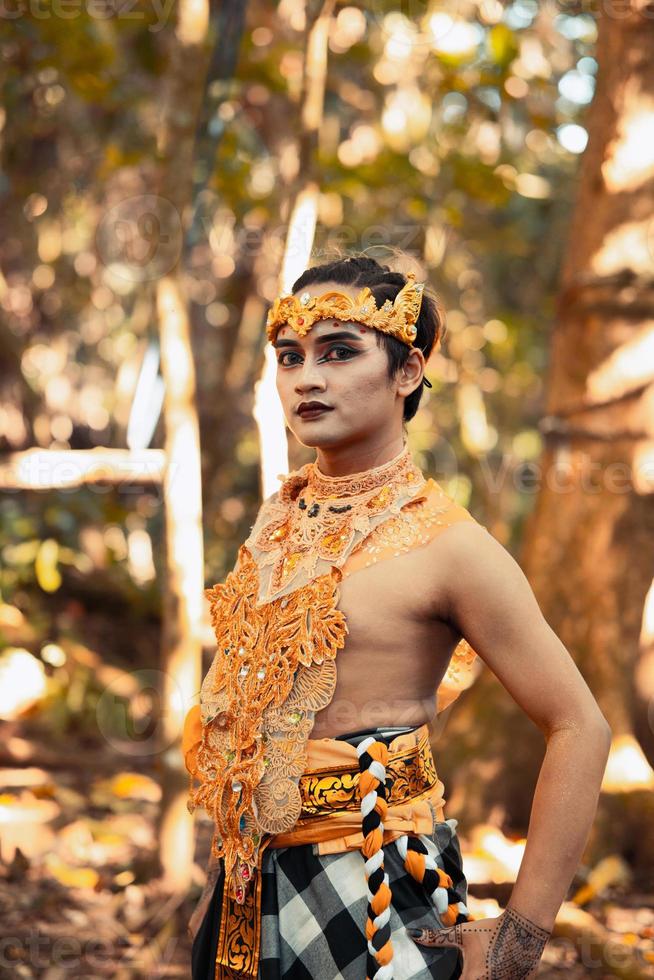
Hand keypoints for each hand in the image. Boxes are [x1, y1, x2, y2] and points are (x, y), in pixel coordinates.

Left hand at [407, 906, 550, 978]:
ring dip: (483, 977)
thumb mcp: (462, 934)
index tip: (452, 975)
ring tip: (483, 965)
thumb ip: (437, 938)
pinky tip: (496, 965)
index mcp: (473, 979)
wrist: (525, 928)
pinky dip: (497, 976)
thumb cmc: (491, 930)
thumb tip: (412, 934)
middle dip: (466, 977)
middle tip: (466, 971)